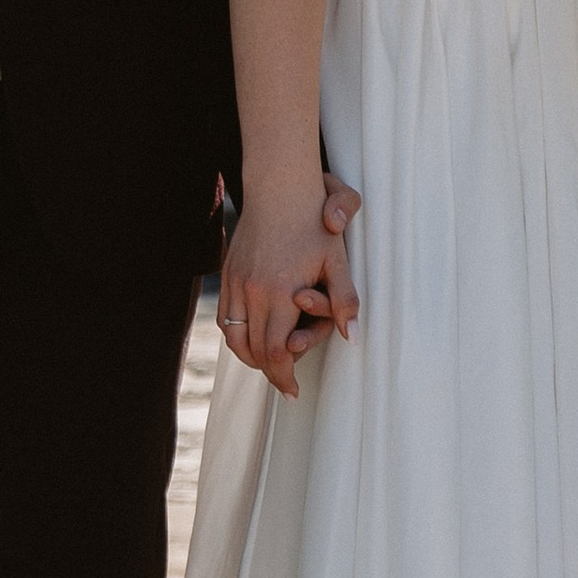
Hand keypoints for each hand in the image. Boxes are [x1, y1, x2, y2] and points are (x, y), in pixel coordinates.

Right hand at [220, 172, 361, 396]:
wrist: (279, 186)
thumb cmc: (313, 221)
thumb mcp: (337, 260)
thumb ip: (344, 301)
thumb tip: (352, 338)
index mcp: (279, 291)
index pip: (276, 352)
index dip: (285, 376)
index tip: (294, 391)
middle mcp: (252, 290)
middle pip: (253, 351)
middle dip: (270, 372)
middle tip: (286, 385)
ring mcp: (235, 281)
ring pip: (234, 337)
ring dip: (251, 356)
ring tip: (270, 365)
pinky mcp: (226, 273)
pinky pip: (225, 317)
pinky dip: (237, 335)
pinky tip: (253, 338)